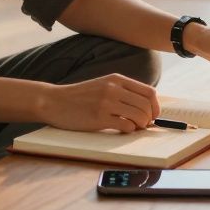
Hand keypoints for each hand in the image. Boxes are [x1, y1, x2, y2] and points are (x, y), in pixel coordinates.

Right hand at [40, 73, 160, 132]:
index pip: (149, 92)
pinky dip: (129, 130)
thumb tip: (146, 107)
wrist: (54, 101)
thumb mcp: (103, 85)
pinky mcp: (99, 118)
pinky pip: (126, 126)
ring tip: (133, 128)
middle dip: (149, 118)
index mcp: (116, 79)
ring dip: (141, 125)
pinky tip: (122, 129)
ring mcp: (106, 103)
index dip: (155, 107)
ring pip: (139, 116)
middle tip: (143, 125)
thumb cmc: (80, 97)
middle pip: (146, 105)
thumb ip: (122, 91)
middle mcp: (113, 89)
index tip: (153, 116)